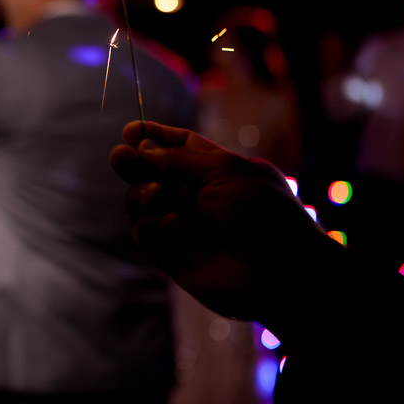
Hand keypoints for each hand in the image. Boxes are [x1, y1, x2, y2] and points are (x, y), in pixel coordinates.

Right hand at [109, 121, 337, 330]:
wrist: (283, 272)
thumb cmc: (264, 214)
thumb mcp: (224, 171)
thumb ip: (178, 159)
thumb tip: (141, 146)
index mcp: (217, 170)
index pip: (179, 147)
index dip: (154, 137)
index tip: (132, 131)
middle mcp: (197, 196)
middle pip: (151, 172)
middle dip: (133, 163)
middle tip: (120, 157)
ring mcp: (184, 226)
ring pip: (141, 203)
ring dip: (141, 194)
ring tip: (157, 192)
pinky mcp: (173, 256)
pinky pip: (145, 234)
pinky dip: (151, 224)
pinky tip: (171, 222)